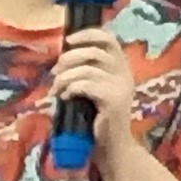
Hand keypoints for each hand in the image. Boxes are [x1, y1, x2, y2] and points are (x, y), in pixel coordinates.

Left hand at [47, 25, 136, 143]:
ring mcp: (121, 87)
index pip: (109, 39)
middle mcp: (125, 74)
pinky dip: (70, 89)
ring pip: (86, 70)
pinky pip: (85, 86)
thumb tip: (62, 57)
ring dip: (65, 78)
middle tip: (56, 72)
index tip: (68, 41)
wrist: (112, 146)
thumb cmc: (97, 117)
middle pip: (95, 52)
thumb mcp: (94, 89)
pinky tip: (65, 98)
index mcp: (122, 68)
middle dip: (69, 59)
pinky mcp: (113, 100)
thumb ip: (87, 71)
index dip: (88, 34)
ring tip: (57, 89)